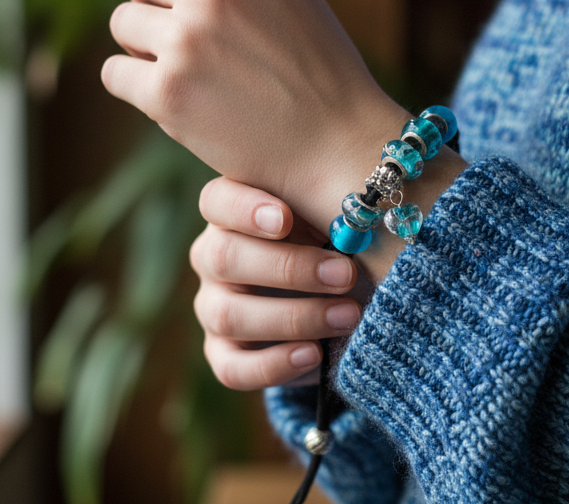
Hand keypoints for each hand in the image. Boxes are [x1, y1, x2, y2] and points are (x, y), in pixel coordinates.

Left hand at [102, 0, 408, 235]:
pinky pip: (115, 72)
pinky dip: (136, 87)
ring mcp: (189, 38)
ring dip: (145, 45)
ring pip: (122, 23)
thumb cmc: (324, 73)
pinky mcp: (168, 92)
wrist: (341, 143)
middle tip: (187, 37)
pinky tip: (176, 100)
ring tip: (191, 71)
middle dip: (153, 2)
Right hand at [190, 176, 362, 389]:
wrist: (336, 294)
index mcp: (233, 212)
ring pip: (229, 315)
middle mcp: (213, 256)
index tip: (286, 219)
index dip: (245, 209)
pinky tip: (313, 354)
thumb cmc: (333, 241)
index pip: (217, 201)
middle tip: (344, 274)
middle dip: (290, 268)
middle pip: (225, 257)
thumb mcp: (332, 221)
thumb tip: (357, 227)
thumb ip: (331, 216)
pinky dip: (274, 364)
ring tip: (347, 316)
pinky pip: (232, 368)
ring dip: (295, 317)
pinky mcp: (222, 352)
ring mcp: (212, 305)